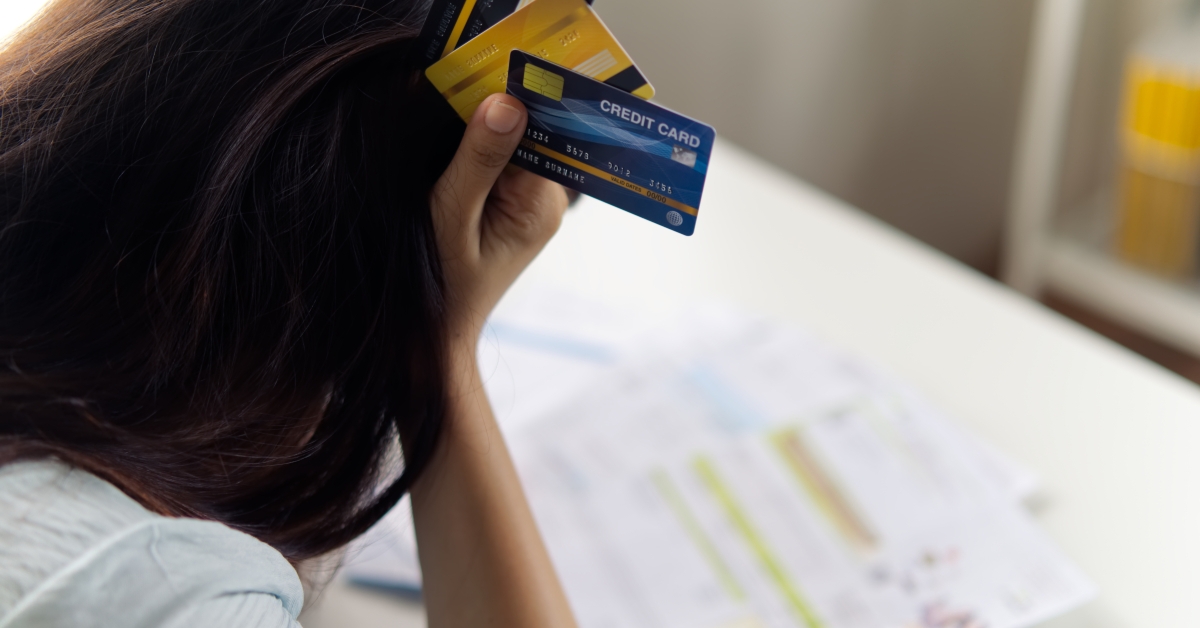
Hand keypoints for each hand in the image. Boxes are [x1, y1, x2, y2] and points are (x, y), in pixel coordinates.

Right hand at [431, 93, 567, 351]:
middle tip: (449, 114)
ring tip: (440, 147)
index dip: (509, 98)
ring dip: (473, 133)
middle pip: (525, 130)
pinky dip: (466, 151)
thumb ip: (478, 159)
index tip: (474, 80)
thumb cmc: (439, 289)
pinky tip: (440, 160)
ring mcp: (523, 201)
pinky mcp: (503, 203)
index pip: (537, 129)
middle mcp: (541, 198)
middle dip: (489, 113)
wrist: (429, 340)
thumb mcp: (451, 218)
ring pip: (506, 143)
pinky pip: (492, 161)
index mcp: (539, 203)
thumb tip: (506, 102)